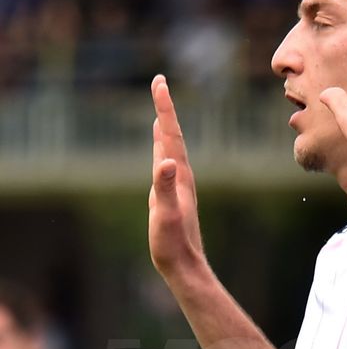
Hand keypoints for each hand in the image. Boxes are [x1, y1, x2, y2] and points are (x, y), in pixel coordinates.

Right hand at [149, 75, 204, 279]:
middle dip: (164, 109)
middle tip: (159, 83)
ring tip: (159, 110)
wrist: (184, 265)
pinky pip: (167, 164)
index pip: (170, 134)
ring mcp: (178, 186)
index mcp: (179, 175)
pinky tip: (160, 150)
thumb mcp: (164, 214)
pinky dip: (161, 149)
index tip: (159, 82)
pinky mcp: (173, 196)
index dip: (164, 108)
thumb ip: (164, 188)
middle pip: (172, 135)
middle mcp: (181, 176)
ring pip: (170, 148)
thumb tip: (165, 162)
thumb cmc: (172, 243)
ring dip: (164, 127)